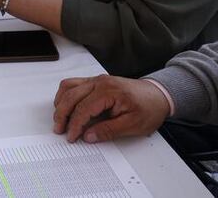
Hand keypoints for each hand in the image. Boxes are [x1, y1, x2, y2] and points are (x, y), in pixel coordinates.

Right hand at [52, 75, 169, 142]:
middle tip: (59, 129)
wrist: (158, 95)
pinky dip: (66, 95)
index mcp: (109, 91)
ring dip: (61, 103)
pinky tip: (66, 106)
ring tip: (60, 119)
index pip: (84, 108)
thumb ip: (108, 130)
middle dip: (62, 114)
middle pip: (71, 96)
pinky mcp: (95, 81)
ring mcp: (96, 80)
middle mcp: (100, 82)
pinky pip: (74, 84)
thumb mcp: (133, 125)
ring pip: (68, 87)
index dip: (75, 125)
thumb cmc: (149, 108)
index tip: (72, 137)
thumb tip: (88, 136)